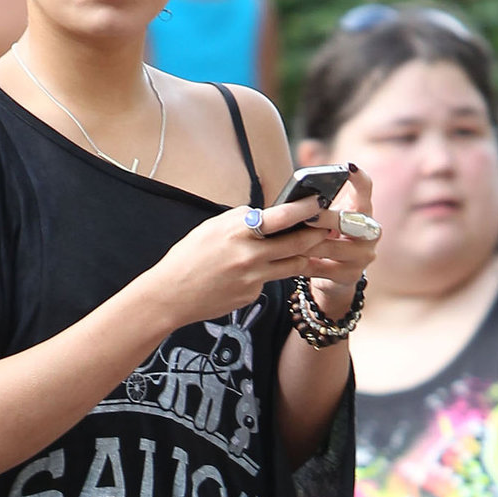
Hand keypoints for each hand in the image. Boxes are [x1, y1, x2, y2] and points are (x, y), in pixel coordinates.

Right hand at [149, 196, 340, 328]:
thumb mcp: (214, 227)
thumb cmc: (189, 256)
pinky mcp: (252, 295)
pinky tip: (250, 273)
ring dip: (302, 255)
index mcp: (239, 231)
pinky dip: (267, 274)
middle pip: (298, 243)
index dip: (306, 209)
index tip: (320, 201)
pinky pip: (269, 281)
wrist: (171, 295)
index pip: (283, 216)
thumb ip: (244, 221)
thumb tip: (270, 215)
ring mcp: (253, 278)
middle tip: (327, 227)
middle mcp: (250, 255)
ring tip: (305, 247)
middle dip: (316, 234)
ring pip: (293, 265)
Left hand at [303, 167, 378, 318]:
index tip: (348, 167)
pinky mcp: (351, 276)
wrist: (333, 276)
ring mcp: (363, 256)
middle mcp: (369, 232)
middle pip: (348, 221)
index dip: (359, 178)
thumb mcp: (323, 214)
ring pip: (333, 247)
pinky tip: (289, 260)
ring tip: (290, 239)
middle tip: (306, 215)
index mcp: (362, 211)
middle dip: (326, 219)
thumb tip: (307, 148)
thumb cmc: (324, 236)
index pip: (366, 190)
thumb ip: (317, 188)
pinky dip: (305, 264)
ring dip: (309, 243)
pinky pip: (323, 269)